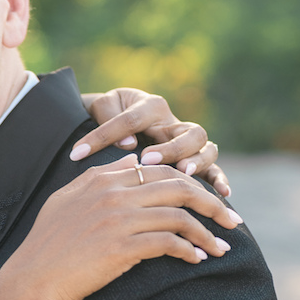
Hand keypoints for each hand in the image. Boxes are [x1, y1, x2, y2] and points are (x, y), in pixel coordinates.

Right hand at [0, 156, 243, 299]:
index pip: (160, 169)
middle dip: (213, 204)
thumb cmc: (48, 244)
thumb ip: (101, 175)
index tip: (208, 200)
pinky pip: (169, 243)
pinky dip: (189, 251)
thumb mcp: (67, 199)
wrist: (33, 280)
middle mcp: (113, 193)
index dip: (191, 182)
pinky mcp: (122, 248)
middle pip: (179, 187)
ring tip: (221, 248)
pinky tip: (197, 261)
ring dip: (207, 233)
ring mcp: (118, 220)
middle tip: (232, 221)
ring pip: (180, 216)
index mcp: (102, 178)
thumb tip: (131, 159)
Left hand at [72, 88, 229, 198]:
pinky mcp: (192, 160)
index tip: (79, 153)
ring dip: (197, 162)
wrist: (112, 118)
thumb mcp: (100, 108)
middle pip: (188, 132)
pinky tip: (221, 193)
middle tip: (148, 160)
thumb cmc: (104, 114)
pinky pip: (213, 169)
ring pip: (205, 148)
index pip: (130, 120)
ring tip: (183, 174)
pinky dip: (219, 179)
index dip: (105, 135)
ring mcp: (185, 142)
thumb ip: (107, 120)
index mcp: (148, 106)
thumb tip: (130, 147)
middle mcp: (172, 123)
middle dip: (171, 147)